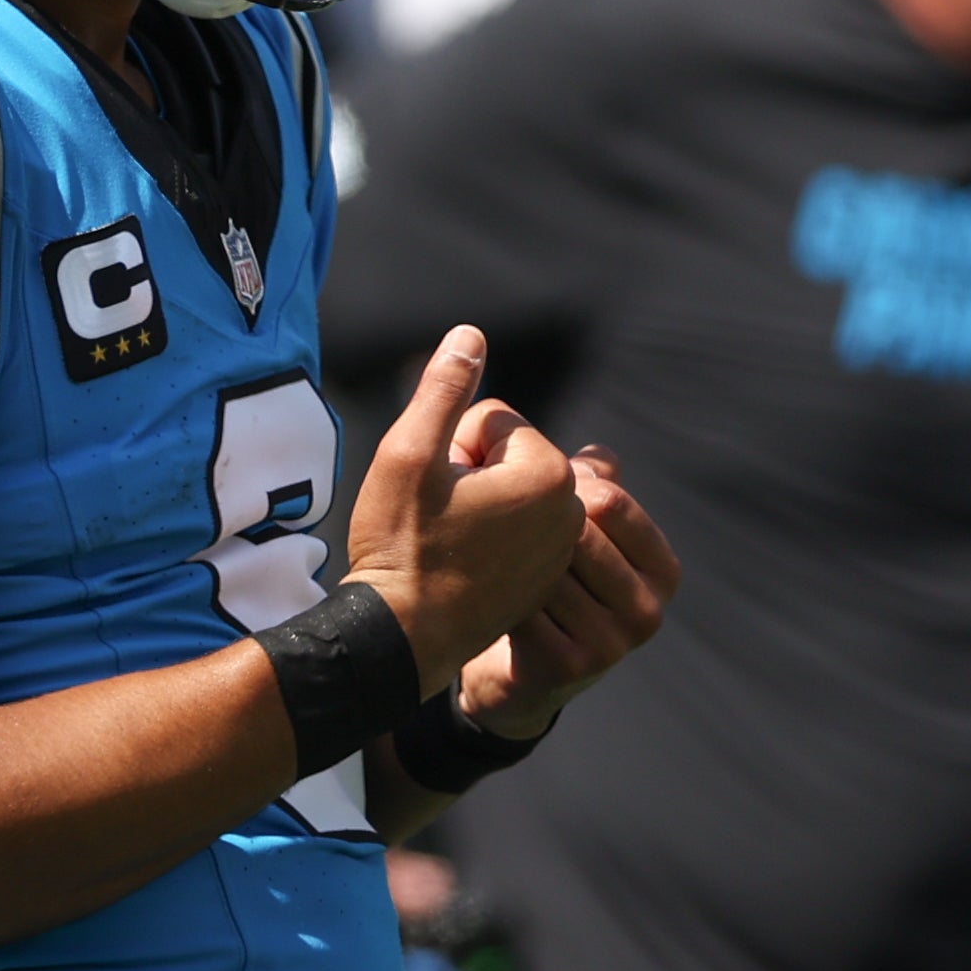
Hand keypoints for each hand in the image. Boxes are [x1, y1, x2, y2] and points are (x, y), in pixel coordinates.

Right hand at [345, 327, 584, 689]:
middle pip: (507, 456)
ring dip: (477, 505)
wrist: (401, 636)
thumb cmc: (401, 544)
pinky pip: (515, 532)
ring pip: (509, 494)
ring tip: (448, 542)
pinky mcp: (545, 579)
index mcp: (547, 473)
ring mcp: (560, 550)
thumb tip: (471, 335)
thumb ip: (445, 389)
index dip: (449, 446)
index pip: (492, 422)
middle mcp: (569, 511)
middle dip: (469, 474)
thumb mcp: (411, 454)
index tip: (432, 490)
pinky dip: (489, 538)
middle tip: (438, 518)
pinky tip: (460, 564)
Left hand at [456, 446, 682, 736]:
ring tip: (488, 556)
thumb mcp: (587, 535)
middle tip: (497, 526)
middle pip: (576, 532)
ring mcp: (612, 643)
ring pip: (544, 567)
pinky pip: (521, 603)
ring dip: (508, 557)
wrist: (523, 679)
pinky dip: (495, 594)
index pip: (609, 501)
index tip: (531, 499)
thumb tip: (594, 455)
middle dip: (530, 523)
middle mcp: (648, 610)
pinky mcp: (568, 667)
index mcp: (663, 570)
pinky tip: (485, 594)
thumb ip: (596, 488)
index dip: (559, 489)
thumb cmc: (554, 587)